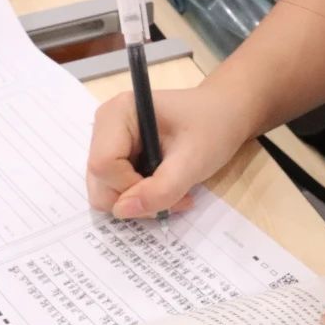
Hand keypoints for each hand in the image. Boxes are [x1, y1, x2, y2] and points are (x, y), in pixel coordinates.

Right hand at [86, 84, 255, 218]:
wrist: (224, 114)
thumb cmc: (213, 128)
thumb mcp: (193, 161)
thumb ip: (160, 189)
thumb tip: (122, 211)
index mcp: (118, 113)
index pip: (104, 164)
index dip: (130, 187)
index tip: (168, 188)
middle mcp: (105, 125)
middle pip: (100, 180)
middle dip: (136, 199)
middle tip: (176, 198)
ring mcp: (108, 142)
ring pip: (105, 189)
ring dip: (140, 202)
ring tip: (175, 193)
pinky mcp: (117, 156)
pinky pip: (116, 189)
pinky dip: (140, 198)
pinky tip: (167, 187)